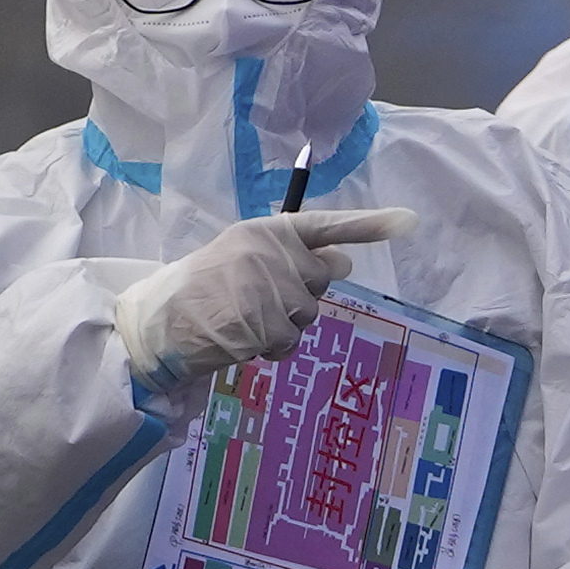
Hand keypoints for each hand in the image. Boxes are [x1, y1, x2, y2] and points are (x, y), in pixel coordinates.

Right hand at [109, 206, 411, 381]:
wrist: (160, 320)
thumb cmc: (202, 287)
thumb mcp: (245, 258)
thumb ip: (295, 258)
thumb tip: (346, 263)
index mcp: (266, 231)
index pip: (325, 225)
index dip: (370, 224)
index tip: (409, 220)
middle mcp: (273, 254)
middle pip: (322, 278)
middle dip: (300, 293)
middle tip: (257, 297)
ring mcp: (272, 290)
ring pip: (309, 313)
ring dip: (285, 324)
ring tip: (243, 317)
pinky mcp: (269, 325)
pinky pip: (292, 342)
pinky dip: (272, 348)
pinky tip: (243, 338)